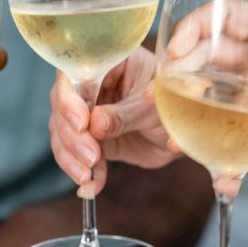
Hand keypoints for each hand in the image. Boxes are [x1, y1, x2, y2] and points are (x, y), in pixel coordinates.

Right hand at [49, 48, 174, 197]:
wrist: (185, 133)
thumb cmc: (175, 107)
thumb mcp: (156, 109)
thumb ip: (127, 114)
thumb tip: (95, 124)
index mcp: (110, 61)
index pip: (76, 73)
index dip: (72, 99)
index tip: (82, 124)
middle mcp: (93, 82)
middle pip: (62, 103)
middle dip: (72, 134)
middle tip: (90, 156)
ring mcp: (88, 109)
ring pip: (62, 129)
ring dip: (71, 155)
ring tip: (87, 175)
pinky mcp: (88, 135)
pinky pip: (72, 151)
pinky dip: (79, 169)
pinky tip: (90, 185)